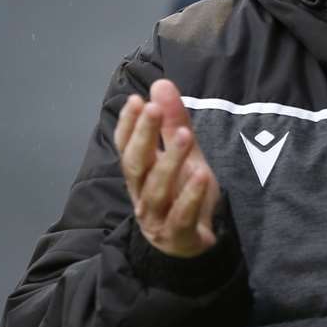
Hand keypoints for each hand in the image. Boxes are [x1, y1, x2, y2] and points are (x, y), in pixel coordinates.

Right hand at [116, 79, 221, 257]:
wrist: (192, 243)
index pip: (125, 146)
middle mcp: (140, 193)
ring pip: (157, 188)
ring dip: (170, 161)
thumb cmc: (181, 192)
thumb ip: (174, 122)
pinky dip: (190, 196)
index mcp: (139, 172)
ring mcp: (156, 216)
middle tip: (154, 110)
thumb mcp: (183, 153)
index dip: (128, 124)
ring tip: (185, 136)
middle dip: (143, 136)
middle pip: (136, 164)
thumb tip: (161, 83)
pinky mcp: (177, 234)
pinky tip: (201, 175)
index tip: (136, 100)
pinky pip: (181, 215)